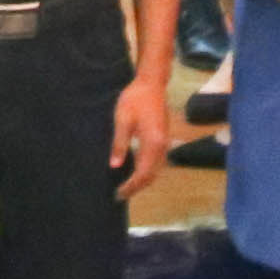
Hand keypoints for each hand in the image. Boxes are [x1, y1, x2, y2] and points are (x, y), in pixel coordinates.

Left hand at [109, 72, 174, 197]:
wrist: (151, 84)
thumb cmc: (135, 99)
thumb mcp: (123, 120)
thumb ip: (120, 144)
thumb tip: (115, 165)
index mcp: (153, 143)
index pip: (143, 173)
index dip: (131, 186)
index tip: (119, 194)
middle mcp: (162, 146)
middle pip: (152, 175)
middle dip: (137, 187)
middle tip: (121, 195)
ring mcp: (164, 142)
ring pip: (156, 169)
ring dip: (143, 180)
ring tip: (127, 186)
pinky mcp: (163, 138)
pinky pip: (157, 162)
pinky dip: (147, 171)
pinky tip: (136, 171)